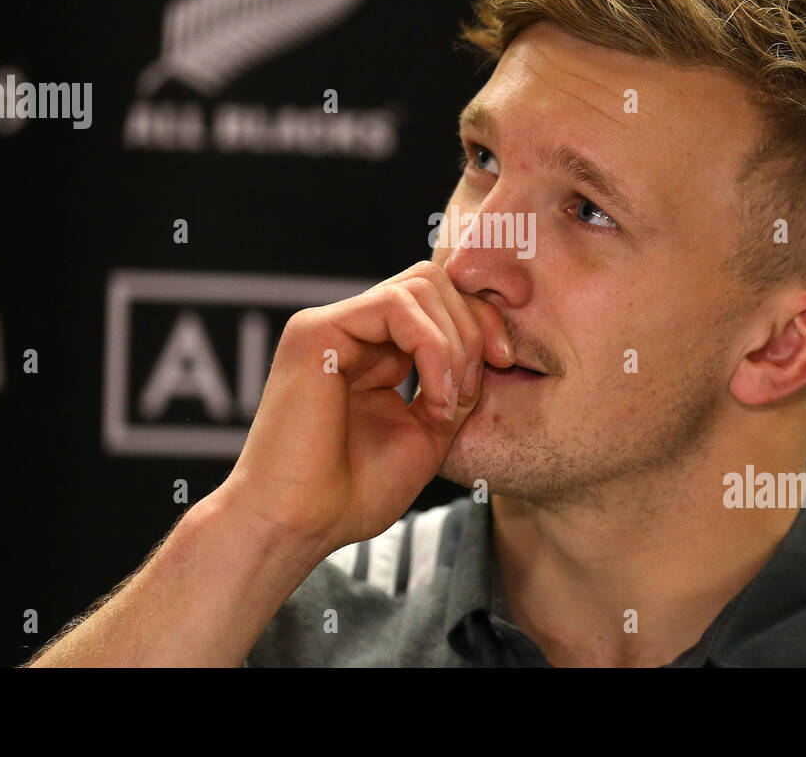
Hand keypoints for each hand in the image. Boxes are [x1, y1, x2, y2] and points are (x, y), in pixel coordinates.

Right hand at [219, 261, 513, 552]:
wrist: (299, 525)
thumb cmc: (351, 495)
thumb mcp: (426, 434)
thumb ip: (453, 386)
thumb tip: (489, 348)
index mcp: (372, 351)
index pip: (437, 300)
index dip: (481, 322)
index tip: (506, 364)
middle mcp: (349, 330)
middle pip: (433, 279)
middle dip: (474, 324)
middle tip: (478, 385)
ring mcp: (329, 325)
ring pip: (420, 285)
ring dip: (454, 342)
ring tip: (448, 403)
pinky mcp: (316, 330)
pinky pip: (395, 306)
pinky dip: (431, 347)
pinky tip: (433, 397)